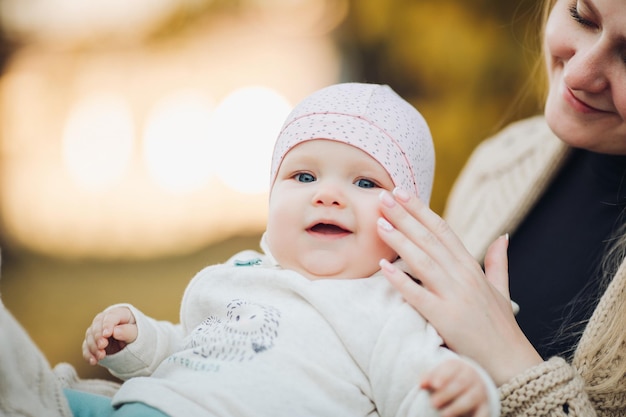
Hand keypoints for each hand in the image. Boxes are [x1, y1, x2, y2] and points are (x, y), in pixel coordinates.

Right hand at [82, 306, 137, 364]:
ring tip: (101, 356)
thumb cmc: (136, 335)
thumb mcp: (136, 333)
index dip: (107, 324)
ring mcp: (98, 331)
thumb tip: (115, 331)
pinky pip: (86, 347)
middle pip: (97, 324)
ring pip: (90, 335)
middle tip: (102, 346)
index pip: (111, 316)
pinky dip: (88, 354)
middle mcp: (106, 320)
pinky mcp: (93, 342)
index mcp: (120, 314)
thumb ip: (127, 331)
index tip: (107, 334)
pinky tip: (93, 361)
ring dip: (93, 347)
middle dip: (98, 336)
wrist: (133, 345)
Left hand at [376, 188, 541, 384]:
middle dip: (404, 216)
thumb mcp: (501, 289)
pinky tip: (382, 267)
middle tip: (383, 196)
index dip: (421, 210)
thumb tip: (503, 236)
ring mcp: (454, 296)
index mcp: (472, 267)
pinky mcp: (444, 318)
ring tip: (379, 222)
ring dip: (399, 240)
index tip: (402, 193)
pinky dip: (400, 280)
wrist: (510, 362)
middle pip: (429, 239)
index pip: (443, 230)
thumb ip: (498, 261)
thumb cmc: (500, 326)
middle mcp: (463, 276)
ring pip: (422, 261)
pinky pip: (417, 295)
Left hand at [421, 359, 490, 416]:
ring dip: (457, 407)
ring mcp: (480, 391)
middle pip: (460, 384)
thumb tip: (421, 384)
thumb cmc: (448, 378)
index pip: (451, 369)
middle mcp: (471, 377)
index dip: (443, 376)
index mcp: (458, 366)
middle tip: (433, 403)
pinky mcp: (485, 405)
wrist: (471, 380)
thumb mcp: (439, 373)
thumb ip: (429, 377)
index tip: (434, 385)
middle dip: (447, 394)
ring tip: (444, 415)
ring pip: (471, 398)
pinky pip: (483, 412)